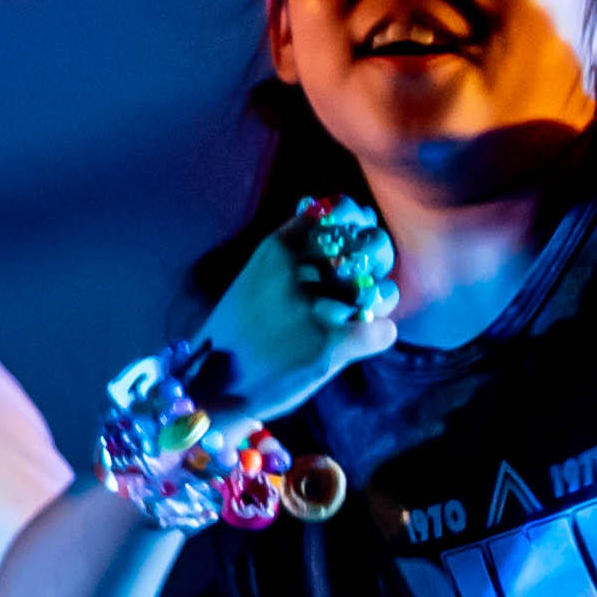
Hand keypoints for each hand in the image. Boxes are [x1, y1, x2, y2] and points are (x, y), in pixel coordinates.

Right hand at [197, 195, 401, 418]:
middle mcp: (298, 273)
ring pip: (381, 290)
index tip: (352, 241)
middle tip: (363, 282)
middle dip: (376, 261)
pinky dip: (378, 336)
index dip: (355, 225)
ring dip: (379, 302)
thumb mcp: (255, 274)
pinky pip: (383, 330)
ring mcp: (316, 309)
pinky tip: (362, 341)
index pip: (340, 214)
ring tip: (359, 315)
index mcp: (277, 250)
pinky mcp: (331, 345)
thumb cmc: (238, 330)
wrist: (212, 385)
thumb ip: (292, 247)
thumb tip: (336, 211)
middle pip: (368, 247)